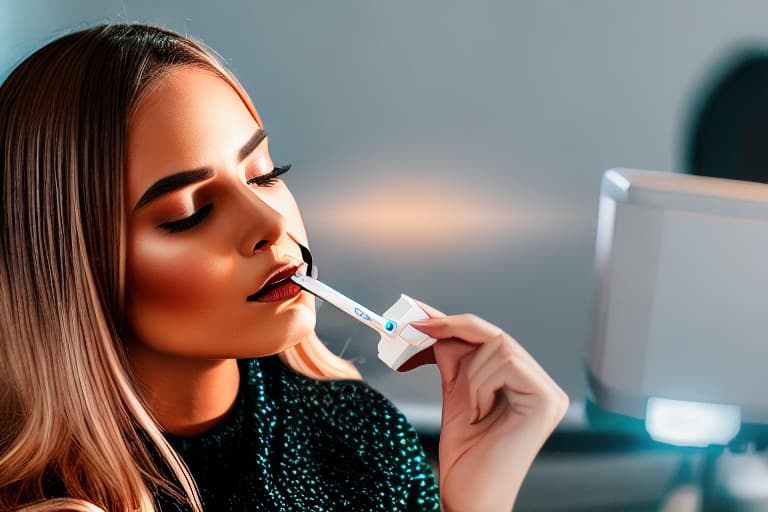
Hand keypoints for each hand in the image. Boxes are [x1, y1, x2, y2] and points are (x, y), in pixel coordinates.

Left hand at [400, 301, 568, 511]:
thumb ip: (454, 358)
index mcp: (524, 383)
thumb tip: (436, 322)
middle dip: (452, 333)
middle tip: (418, 333)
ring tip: (467, 408)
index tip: (420, 317)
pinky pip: (506, 363)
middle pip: (495, 335)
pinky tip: (478, 412)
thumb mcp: (455, 394)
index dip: (456, 322)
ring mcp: (549, 393)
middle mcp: (541, 386)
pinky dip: (480, 383)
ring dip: (468, 374)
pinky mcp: (547, 401)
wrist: (469, 497)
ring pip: (498, 346)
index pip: (491, 338)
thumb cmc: (465, 458)